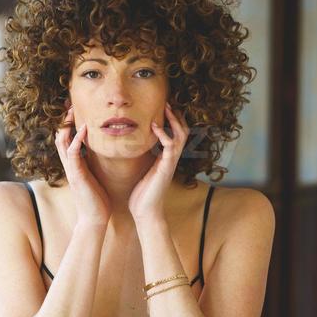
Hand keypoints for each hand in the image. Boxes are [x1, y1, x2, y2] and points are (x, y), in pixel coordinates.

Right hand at [55, 105, 111, 226]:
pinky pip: (73, 154)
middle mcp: (70, 165)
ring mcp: (71, 170)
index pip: (68, 140)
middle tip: (69, 104)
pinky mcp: (76, 175)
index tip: (74, 110)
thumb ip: (93, 166)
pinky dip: (77, 140)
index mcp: (75, 165)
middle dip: (64, 120)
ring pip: (62, 143)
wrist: (94, 219)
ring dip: (67, 126)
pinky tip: (83, 129)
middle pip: (61, 137)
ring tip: (72, 111)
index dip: (68, 125)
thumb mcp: (95, 178)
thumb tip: (101, 155)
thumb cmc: (97, 201)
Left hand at [127, 102, 189, 224]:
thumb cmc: (142, 195)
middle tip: (168, 103)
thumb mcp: (142, 172)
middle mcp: (171, 159)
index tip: (163, 108)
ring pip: (181, 136)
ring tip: (166, 108)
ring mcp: (170, 163)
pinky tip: (155, 127)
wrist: (146, 213)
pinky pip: (171, 146)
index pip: (175, 135)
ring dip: (174, 121)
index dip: (172, 121)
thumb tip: (133, 148)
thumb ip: (142, 160)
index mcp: (166, 159)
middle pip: (183, 132)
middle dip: (177, 116)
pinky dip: (164, 135)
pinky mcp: (166, 168)